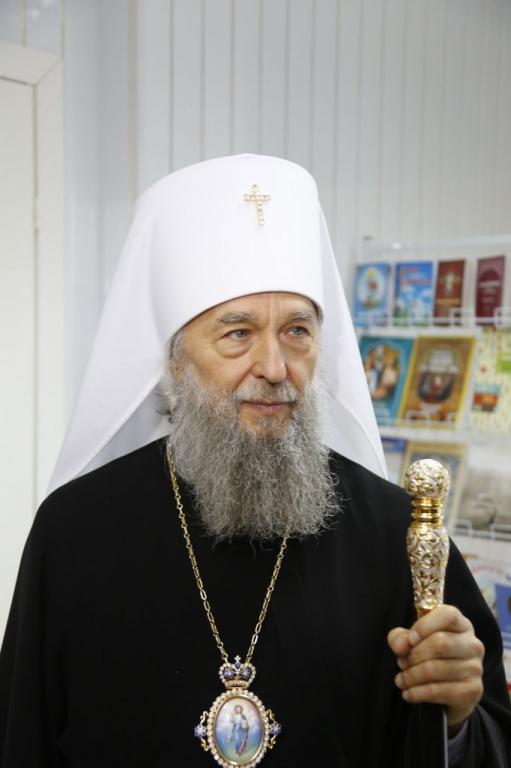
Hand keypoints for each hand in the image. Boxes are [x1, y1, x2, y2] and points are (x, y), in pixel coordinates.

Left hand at [387, 605, 483, 727]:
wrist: (451, 690)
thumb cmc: (430, 656)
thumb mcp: (413, 640)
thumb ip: (401, 637)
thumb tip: (400, 646)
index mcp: (461, 624)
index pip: (448, 615)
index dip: (425, 625)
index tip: (410, 639)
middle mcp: (473, 644)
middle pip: (440, 644)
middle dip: (414, 655)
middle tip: (401, 663)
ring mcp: (475, 668)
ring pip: (435, 669)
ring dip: (411, 676)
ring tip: (402, 679)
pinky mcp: (472, 691)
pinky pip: (439, 691)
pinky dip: (418, 693)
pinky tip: (408, 694)